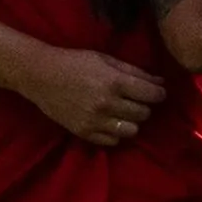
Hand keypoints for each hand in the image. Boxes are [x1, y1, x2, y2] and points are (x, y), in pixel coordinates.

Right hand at [20, 43, 166, 147]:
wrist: (41, 75)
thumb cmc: (75, 62)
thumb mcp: (106, 59)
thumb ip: (134, 72)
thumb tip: (160, 82)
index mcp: (114, 82)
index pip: (151, 95)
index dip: (159, 93)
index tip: (157, 92)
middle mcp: (107, 104)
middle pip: (144, 114)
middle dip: (145, 106)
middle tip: (136, 100)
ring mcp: (95, 121)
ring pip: (131, 131)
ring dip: (132, 121)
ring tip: (123, 112)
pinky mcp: (84, 132)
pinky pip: (112, 141)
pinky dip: (115, 133)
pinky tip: (109, 121)